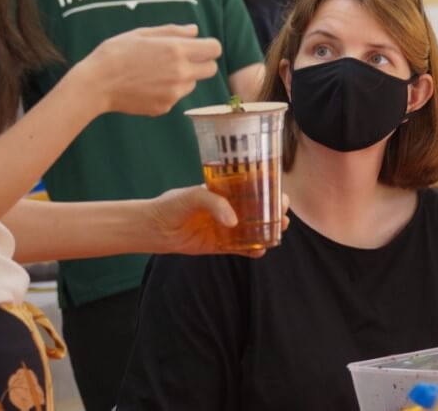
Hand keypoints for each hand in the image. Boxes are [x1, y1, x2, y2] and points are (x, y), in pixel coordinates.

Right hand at [83, 25, 221, 116]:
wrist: (95, 85)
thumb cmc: (115, 53)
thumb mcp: (141, 34)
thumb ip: (172, 31)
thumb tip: (195, 31)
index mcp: (176, 50)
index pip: (214, 48)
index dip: (208, 46)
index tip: (198, 46)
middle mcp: (180, 73)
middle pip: (211, 69)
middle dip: (201, 62)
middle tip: (181, 59)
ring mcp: (173, 93)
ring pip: (193, 83)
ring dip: (183, 77)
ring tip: (156, 72)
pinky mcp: (165, 107)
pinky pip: (176, 96)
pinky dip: (167, 91)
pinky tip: (146, 85)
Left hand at [148, 185, 290, 257]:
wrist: (154, 227)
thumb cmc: (172, 205)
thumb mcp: (193, 195)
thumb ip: (214, 203)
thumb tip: (234, 222)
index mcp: (225, 191)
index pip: (252, 188)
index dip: (268, 190)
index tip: (280, 192)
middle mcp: (228, 209)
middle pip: (258, 210)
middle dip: (274, 212)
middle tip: (283, 213)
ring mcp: (225, 228)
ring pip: (253, 229)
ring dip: (268, 230)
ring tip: (279, 230)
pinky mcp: (220, 245)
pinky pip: (240, 248)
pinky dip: (252, 250)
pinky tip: (260, 250)